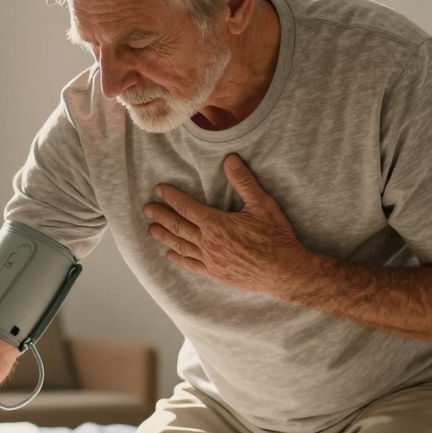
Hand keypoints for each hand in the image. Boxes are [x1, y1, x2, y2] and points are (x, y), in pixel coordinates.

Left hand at [143, 154, 316, 298]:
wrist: (284, 271)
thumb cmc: (276, 237)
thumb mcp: (262, 204)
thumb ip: (243, 182)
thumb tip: (229, 159)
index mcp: (216, 224)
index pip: (186, 207)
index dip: (171, 197)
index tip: (159, 190)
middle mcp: (208, 243)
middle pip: (177, 226)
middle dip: (161, 215)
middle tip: (147, 208)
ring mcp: (210, 260)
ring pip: (180, 245)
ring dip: (164, 236)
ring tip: (151, 229)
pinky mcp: (215, 273)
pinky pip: (191, 264)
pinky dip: (179, 258)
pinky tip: (170, 254)